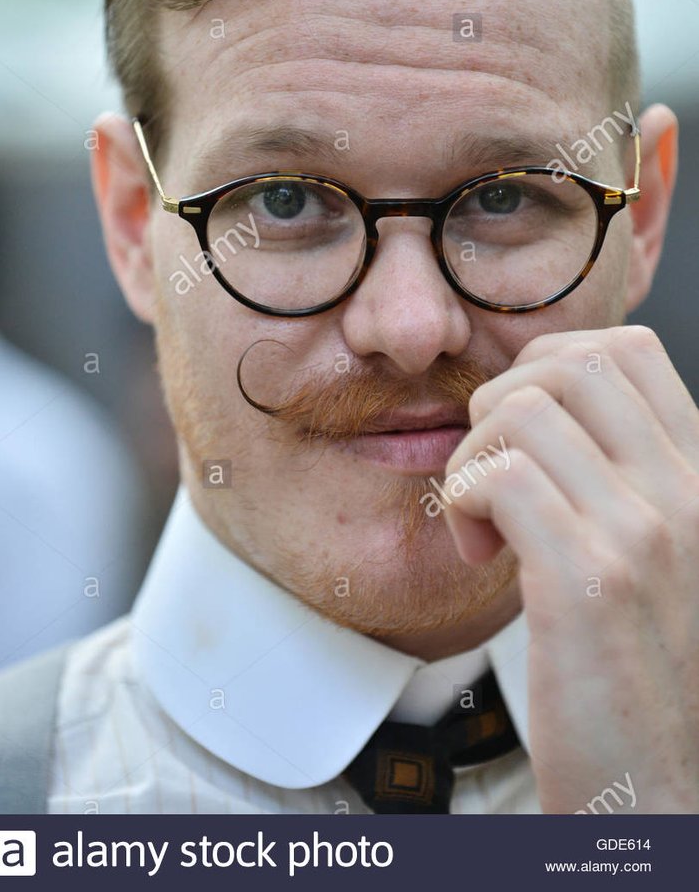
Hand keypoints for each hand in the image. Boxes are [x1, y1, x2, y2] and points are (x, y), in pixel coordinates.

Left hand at [442, 325, 698, 813]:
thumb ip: (625, 478)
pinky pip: (500, 477)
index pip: (628, 350)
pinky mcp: (590, 582)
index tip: (520, 432)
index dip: (549, 366)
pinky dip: (464, 500)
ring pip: (522, 410)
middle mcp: (686, 494)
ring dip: (473, 456)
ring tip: (483, 522)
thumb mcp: (659, 555)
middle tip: (492, 472)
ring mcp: (644, 534)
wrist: (660, 791)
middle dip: (502, 401)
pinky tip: (478, 552)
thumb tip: (547, 406)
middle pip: (570, 362)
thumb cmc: (642, 672)